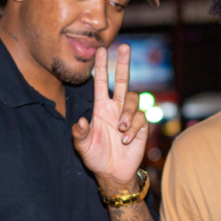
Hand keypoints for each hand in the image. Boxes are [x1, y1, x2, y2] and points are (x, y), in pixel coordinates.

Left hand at [72, 43, 148, 191]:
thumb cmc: (96, 157)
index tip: (100, 50)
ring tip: (120, 129)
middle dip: (123, 63)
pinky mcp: (141, 127)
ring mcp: (129, 117)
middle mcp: (116, 108)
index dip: (101, 67)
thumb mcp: (82, 146)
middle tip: (124, 46)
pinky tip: (126, 140)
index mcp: (101, 108)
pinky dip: (133, 128)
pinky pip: (141, 118)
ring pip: (132, 99)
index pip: (102, 83)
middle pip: (123, 80)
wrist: (113, 173)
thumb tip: (80, 121)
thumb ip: (79, 134)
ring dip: (127, 113)